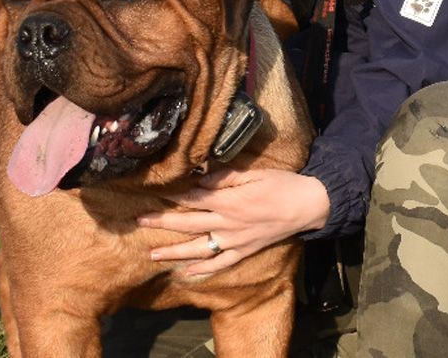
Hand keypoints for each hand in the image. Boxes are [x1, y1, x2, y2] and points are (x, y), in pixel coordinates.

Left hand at [136, 168, 328, 276]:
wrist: (308, 206)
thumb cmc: (281, 184)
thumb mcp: (253, 173)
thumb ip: (224, 177)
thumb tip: (198, 177)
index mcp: (229, 201)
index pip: (192, 197)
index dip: (171, 194)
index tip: (151, 192)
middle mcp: (228, 223)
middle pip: (188, 223)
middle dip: (162, 222)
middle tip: (139, 221)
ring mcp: (236, 240)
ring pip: (199, 249)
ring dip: (174, 252)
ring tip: (152, 255)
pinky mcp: (245, 251)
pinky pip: (220, 263)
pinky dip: (203, 270)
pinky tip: (186, 273)